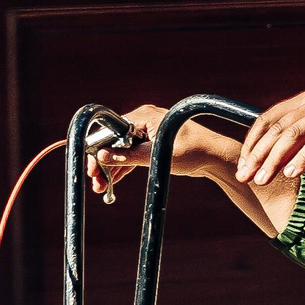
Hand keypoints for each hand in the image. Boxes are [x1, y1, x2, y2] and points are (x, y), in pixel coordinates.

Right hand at [86, 103, 227, 193]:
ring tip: (100, 187)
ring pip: (122, 151)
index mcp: (144, 116)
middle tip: (94, 181)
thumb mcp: (156, 156)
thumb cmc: (191, 151)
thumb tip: (102, 157)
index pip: (111, 131)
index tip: (91, 167)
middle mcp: (144, 121)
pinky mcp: (153, 145)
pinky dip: (123, 168)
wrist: (214, 157)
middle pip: (114, 141)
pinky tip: (112, 182)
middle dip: (103, 162)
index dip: (98, 150)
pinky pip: (132, 156)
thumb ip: (128, 157)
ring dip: (111, 168)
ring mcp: (148, 133)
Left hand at [233, 90, 304, 186]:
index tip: (242, 166)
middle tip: (246, 178)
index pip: (269, 119)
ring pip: (296, 133)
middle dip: (260, 155)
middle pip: (279, 127)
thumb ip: (297, 143)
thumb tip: (260, 160)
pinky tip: (293, 173)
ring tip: (264, 180)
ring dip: (276, 160)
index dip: (253, 143)